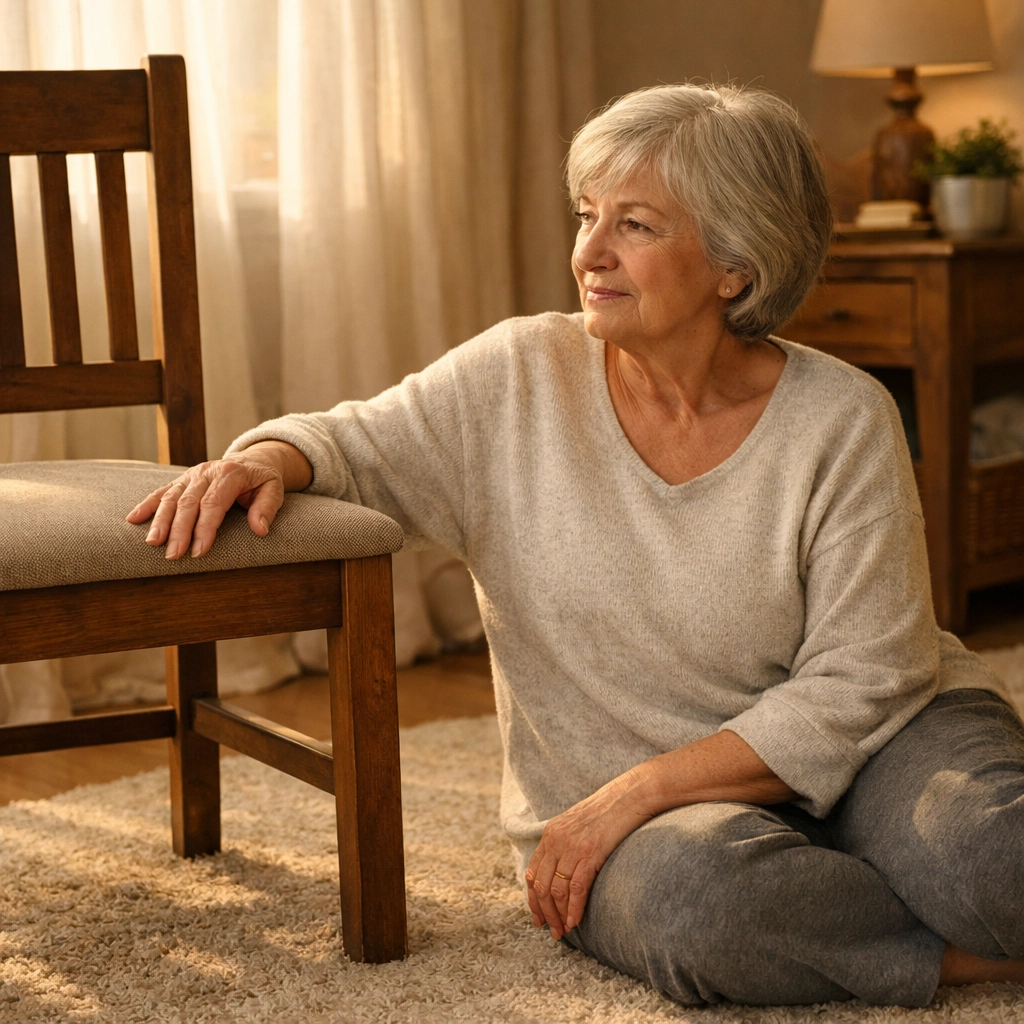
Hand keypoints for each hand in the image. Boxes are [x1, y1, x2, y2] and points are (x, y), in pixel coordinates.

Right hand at [125, 441, 311, 558]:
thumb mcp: (274, 488)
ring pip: (171, 497)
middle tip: (173, 555)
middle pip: (189, 503)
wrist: (252, 460)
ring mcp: (192, 475)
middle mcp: (207, 472)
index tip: (199, 551)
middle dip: (180, 530)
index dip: (205, 528)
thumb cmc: (263, 480)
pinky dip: (147, 505)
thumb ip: (267, 508)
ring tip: (153, 543)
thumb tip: (260, 530)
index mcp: (230, 473)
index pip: (214, 503)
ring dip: (160, 521)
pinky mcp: (182, 480)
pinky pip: (161, 491)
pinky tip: (133, 519)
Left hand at [524, 768, 655, 940]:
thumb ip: (564, 844)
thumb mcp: (577, 825)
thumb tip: (561, 872)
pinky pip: (576, 887)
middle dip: (544, 912)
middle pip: (541, 885)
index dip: (533, 900)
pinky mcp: (590, 852)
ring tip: (563, 931)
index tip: (538, 918)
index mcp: (550, 834)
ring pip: (556, 890)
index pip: (532, 873)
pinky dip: (574, 908)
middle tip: (552, 931)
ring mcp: (572, 846)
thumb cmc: (608, 812)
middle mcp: (556, 840)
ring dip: (558, 915)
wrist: (629, 795)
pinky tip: (575, 921)